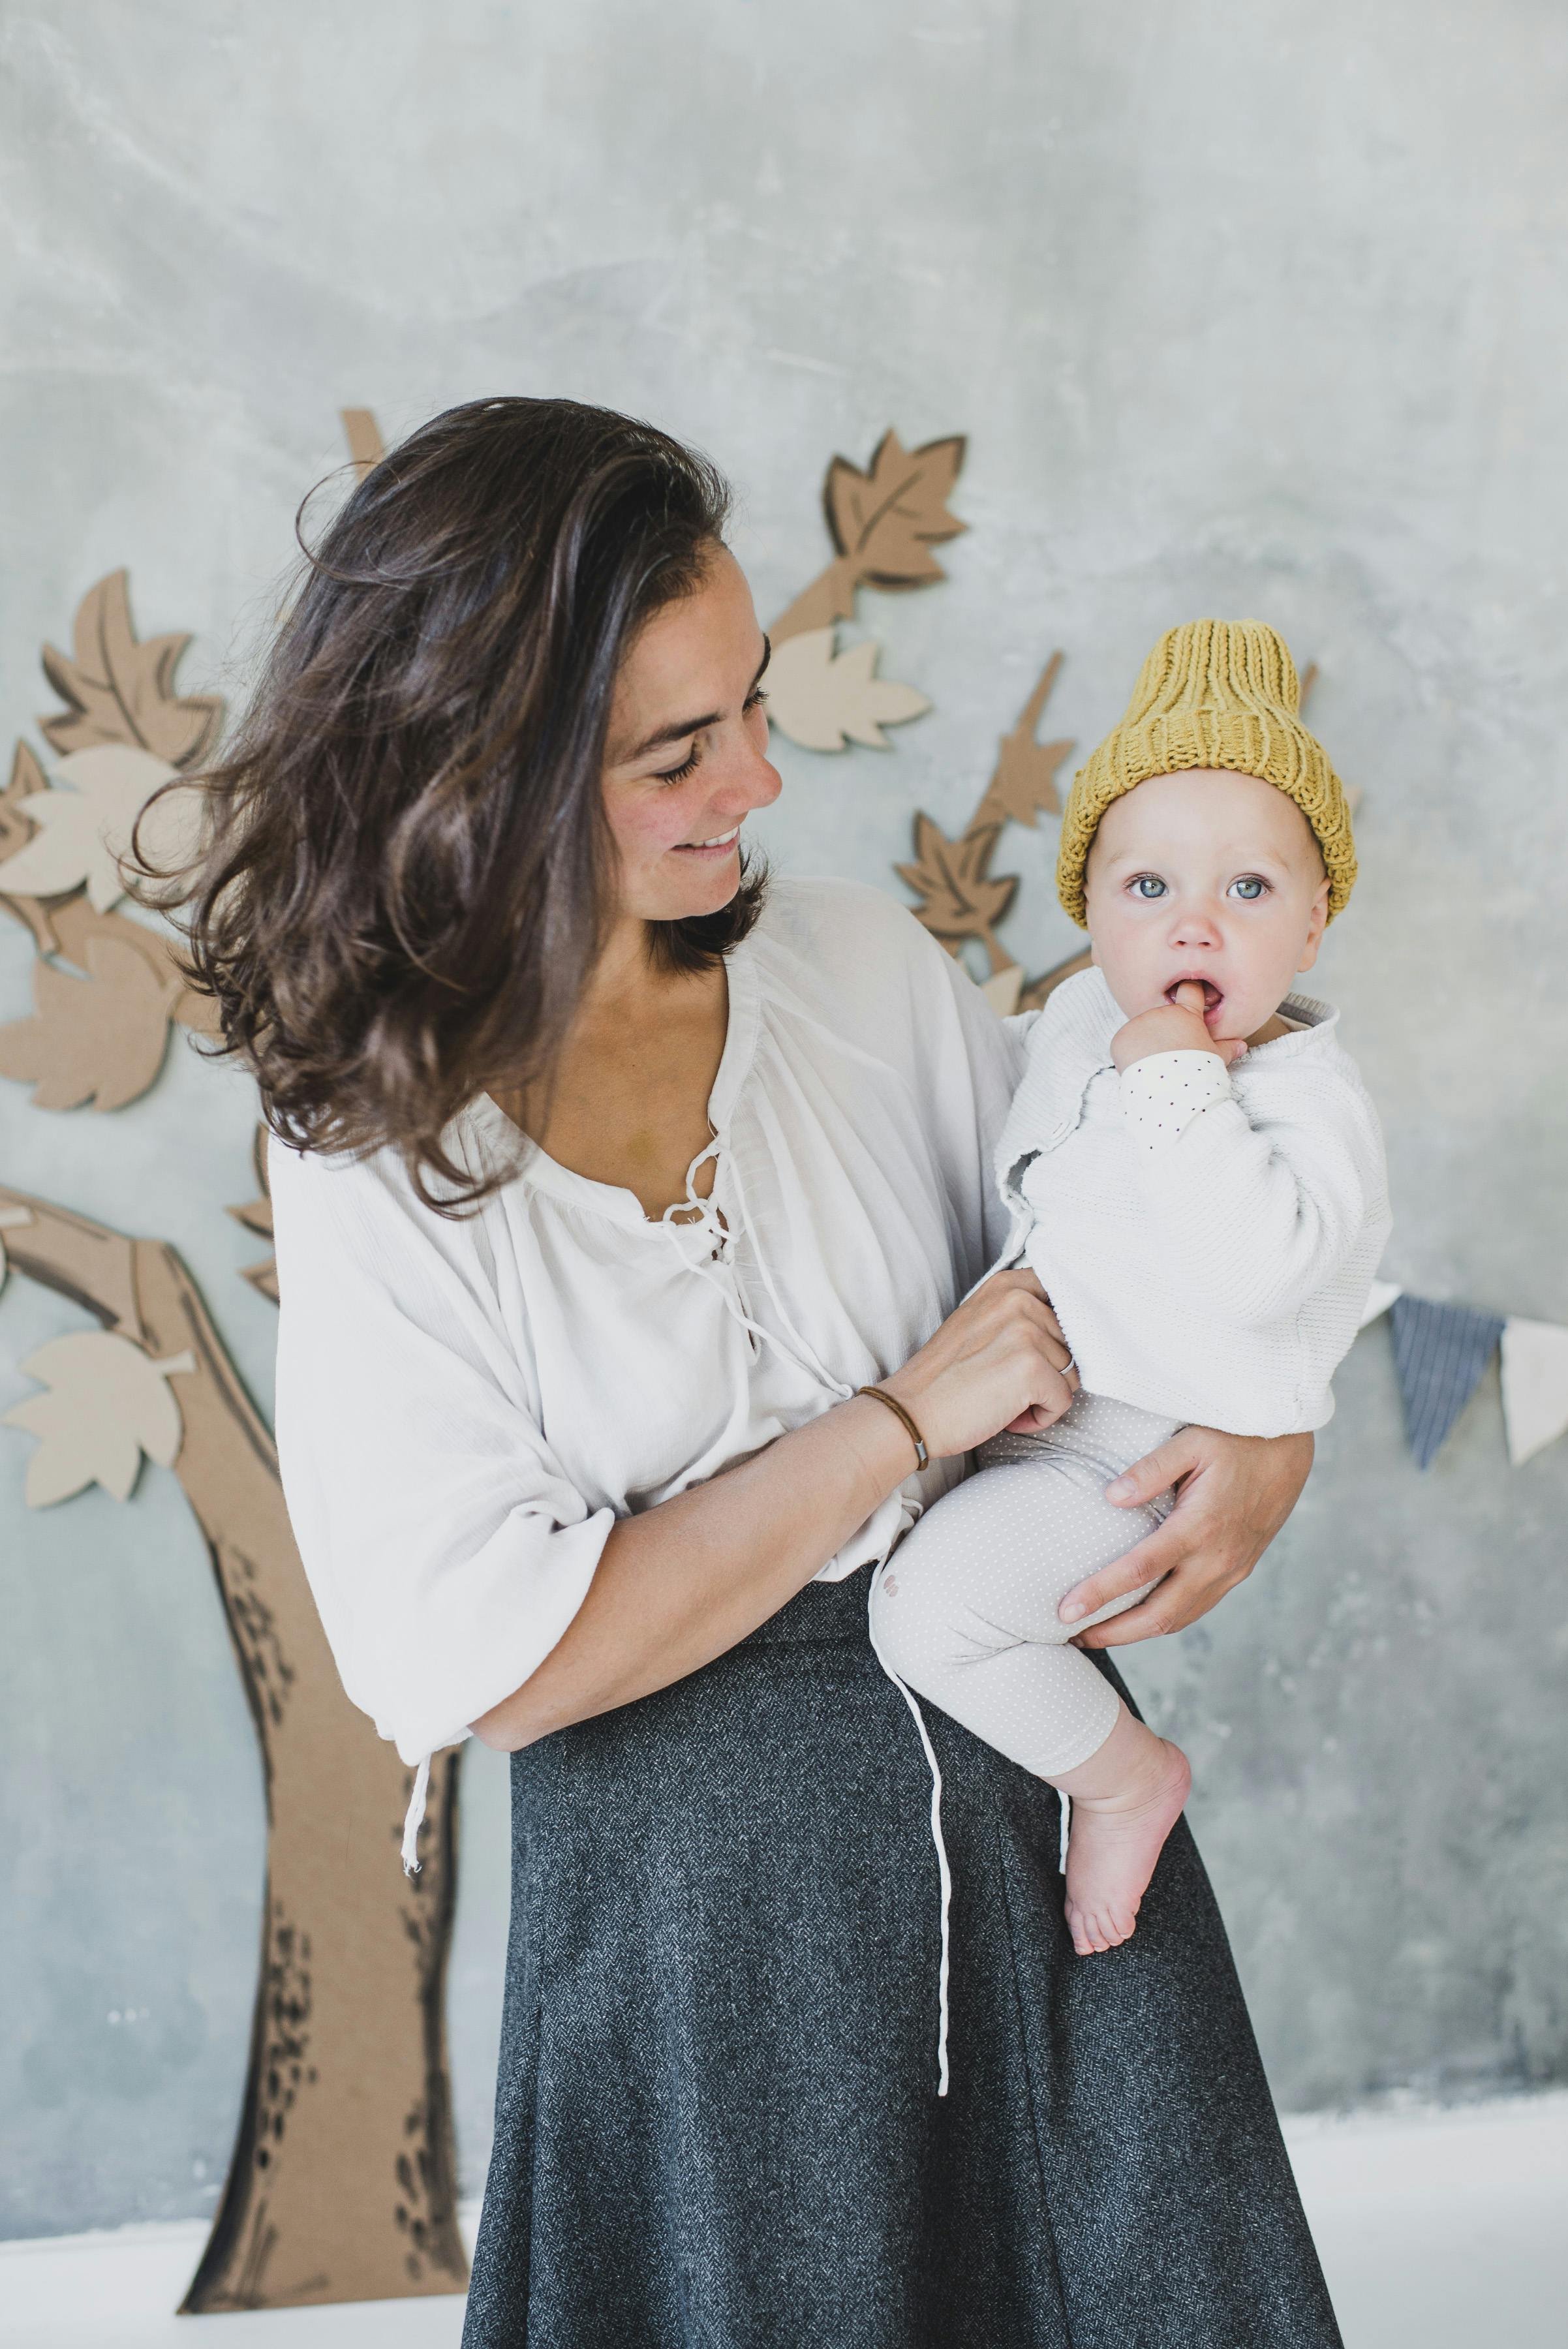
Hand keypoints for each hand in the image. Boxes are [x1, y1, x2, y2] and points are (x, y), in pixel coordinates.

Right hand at [882, 1270, 1077, 1458]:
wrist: (911, 1412)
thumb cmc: (945, 1378)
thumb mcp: (979, 1323)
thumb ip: (1018, 1314)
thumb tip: (1067, 1328)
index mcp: (1006, 1286)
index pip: (1063, 1298)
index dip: (1058, 1333)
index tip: (1036, 1351)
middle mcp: (1018, 1300)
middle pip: (1070, 1343)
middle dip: (1047, 1371)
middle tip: (1005, 1383)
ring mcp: (1025, 1331)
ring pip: (1071, 1373)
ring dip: (1043, 1395)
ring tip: (1004, 1398)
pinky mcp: (1030, 1367)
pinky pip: (1063, 1400)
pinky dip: (1041, 1417)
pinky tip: (1009, 1415)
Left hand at [1057, 1426, 1313, 1644]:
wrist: (1289, 1448)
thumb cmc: (1236, 1438)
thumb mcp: (1191, 1441)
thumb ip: (1150, 1469)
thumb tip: (1111, 1497)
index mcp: (1201, 1526)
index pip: (1140, 1569)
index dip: (1100, 1593)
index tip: (1066, 1609)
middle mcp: (1218, 1558)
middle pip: (1159, 1614)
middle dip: (1113, 1632)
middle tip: (1072, 1635)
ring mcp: (1231, 1570)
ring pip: (1179, 1618)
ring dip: (1137, 1633)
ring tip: (1097, 1632)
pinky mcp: (1239, 1570)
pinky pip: (1197, 1607)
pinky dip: (1165, 1620)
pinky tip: (1139, 1617)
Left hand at [1111, 981, 1246, 1070]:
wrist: (1172, 1090)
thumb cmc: (1198, 1072)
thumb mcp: (1215, 1058)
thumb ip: (1226, 1048)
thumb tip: (1241, 1046)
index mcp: (1186, 1014)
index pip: (1190, 989)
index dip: (1190, 989)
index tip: (1190, 991)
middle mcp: (1161, 1013)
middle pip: (1162, 1018)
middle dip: (1164, 1034)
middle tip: (1171, 1057)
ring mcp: (1139, 1024)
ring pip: (1141, 1032)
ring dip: (1146, 1045)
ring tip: (1157, 1066)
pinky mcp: (1121, 1038)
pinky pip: (1124, 1044)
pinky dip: (1129, 1055)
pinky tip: (1140, 1069)